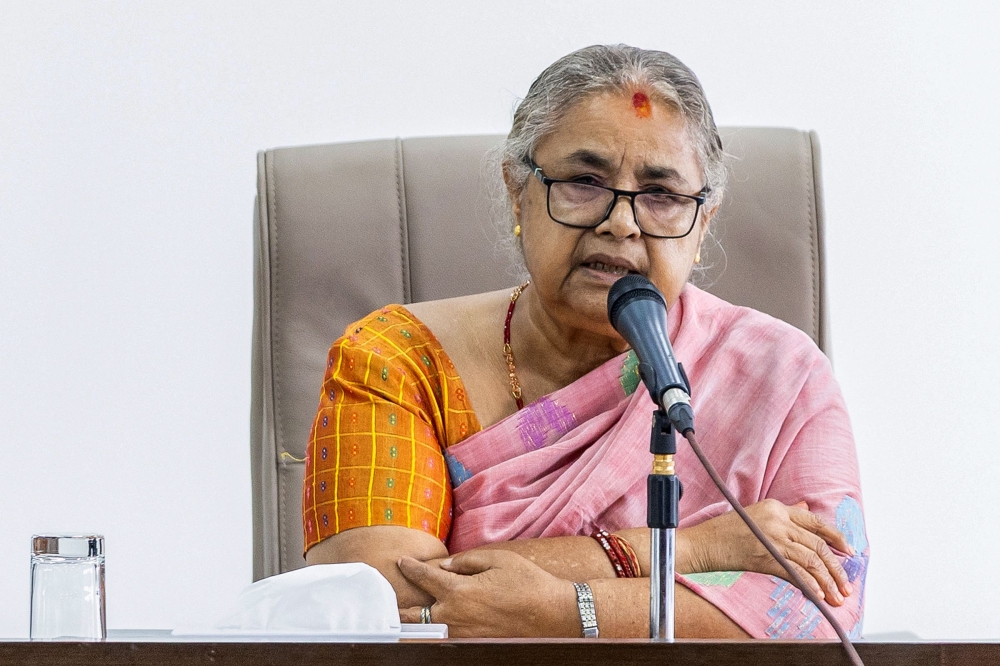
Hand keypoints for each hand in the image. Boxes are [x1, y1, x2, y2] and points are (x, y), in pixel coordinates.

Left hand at [397, 550, 577, 636]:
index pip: (425, 578)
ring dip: (414, 624)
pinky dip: (435, 634)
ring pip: (428, 631)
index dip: (410, 568)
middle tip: (386, 604)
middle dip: (399, 608)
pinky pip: (446, 639)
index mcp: (459, 591)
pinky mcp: (473, 645)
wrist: (553, 616)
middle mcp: (455, 616)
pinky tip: (431, 629)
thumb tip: (445, 565)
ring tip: (400, 619)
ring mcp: (462, 635)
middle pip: (414, 615)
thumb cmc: (528, 582)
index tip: (401, 563)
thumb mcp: (498, 559)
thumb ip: (467, 561)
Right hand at [683, 499, 854, 604]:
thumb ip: (784, 513)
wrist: (703, 543)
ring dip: (828, 582)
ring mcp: (772, 539)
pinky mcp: (766, 558)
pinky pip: (796, 574)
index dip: (836, 537)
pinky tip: (819, 597)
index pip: (815, 522)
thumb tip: (807, 508)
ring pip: (811, 561)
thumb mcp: (756, 514)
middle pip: (818, 545)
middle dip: (837, 568)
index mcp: (776, 507)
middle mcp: (778, 521)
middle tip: (846, 585)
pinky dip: (811, 587)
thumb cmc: (725, 530)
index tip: (849, 551)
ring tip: (837, 597)